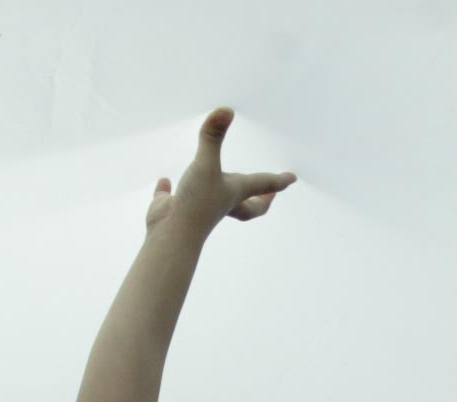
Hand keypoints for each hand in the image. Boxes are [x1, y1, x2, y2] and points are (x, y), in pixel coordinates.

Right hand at [143, 108, 295, 236]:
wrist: (171, 235)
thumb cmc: (196, 203)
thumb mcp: (206, 164)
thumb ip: (213, 137)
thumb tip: (226, 110)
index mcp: (233, 192)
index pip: (262, 184)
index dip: (279, 181)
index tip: (292, 179)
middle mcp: (219, 201)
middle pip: (248, 207)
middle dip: (260, 202)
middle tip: (270, 196)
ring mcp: (196, 207)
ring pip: (213, 203)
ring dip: (219, 194)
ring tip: (220, 182)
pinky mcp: (172, 208)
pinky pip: (170, 198)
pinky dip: (167, 190)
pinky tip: (164, 181)